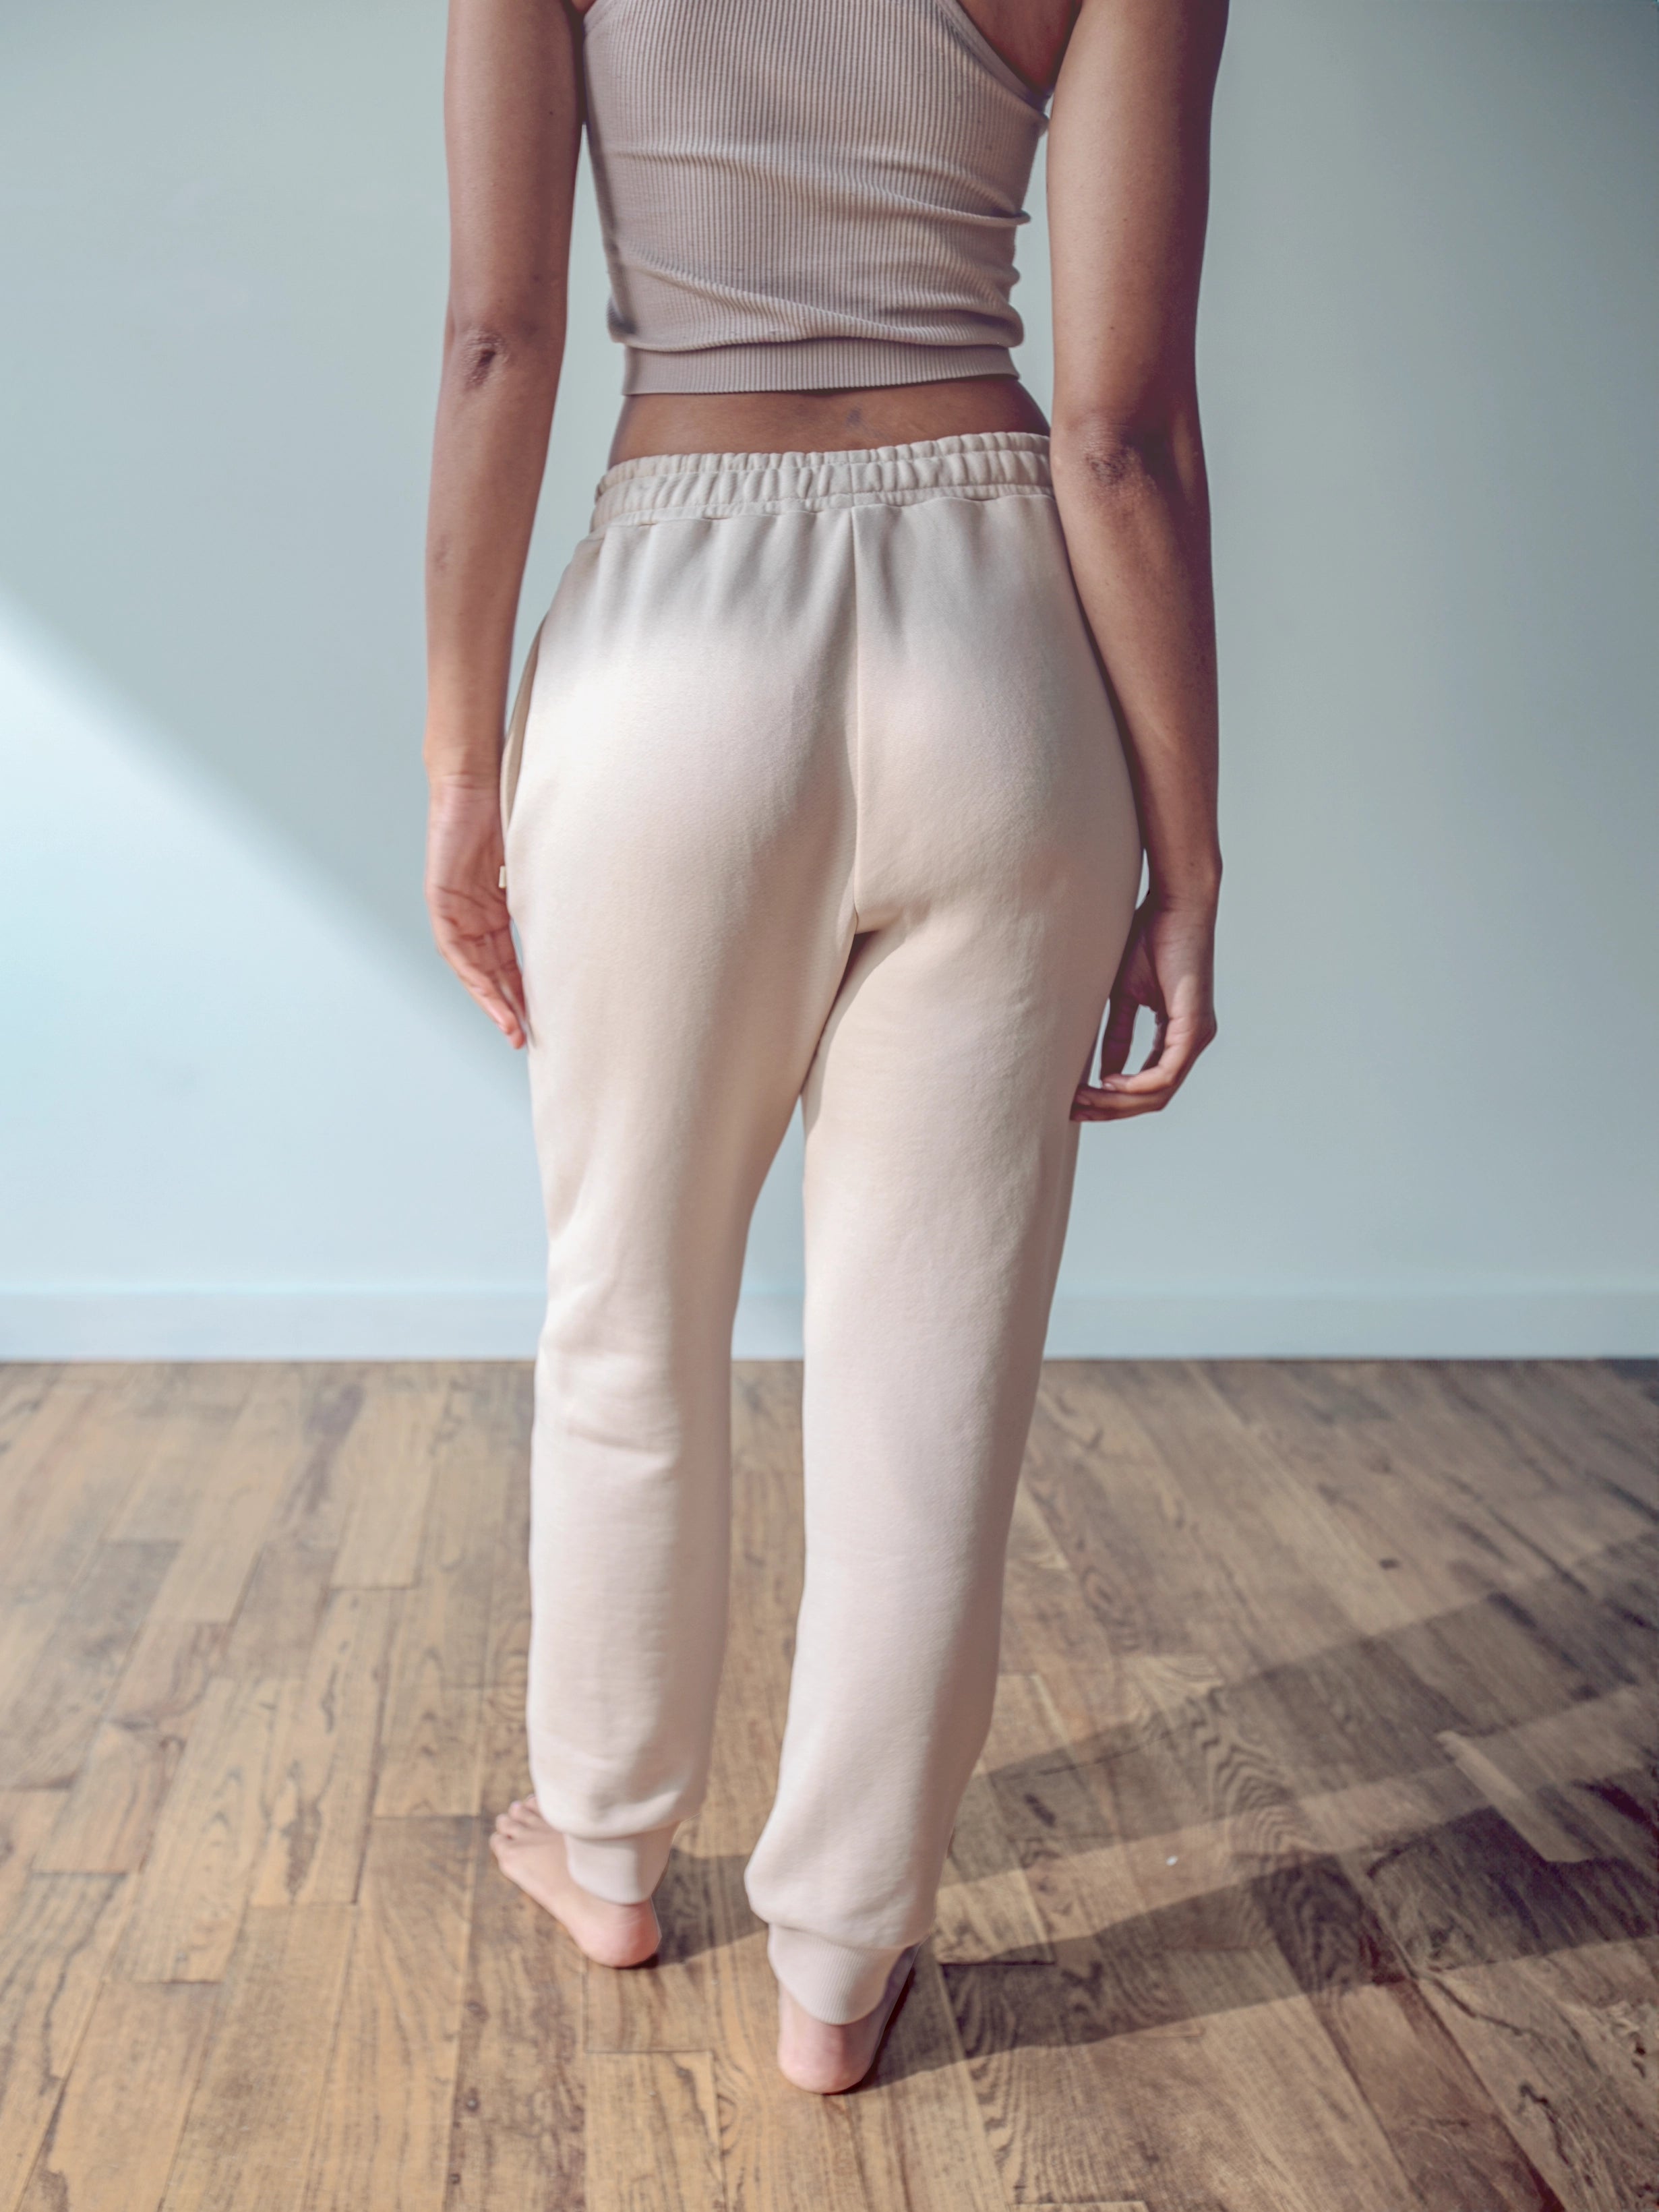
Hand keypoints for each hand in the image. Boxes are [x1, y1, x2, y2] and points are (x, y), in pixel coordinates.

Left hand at [425, 774, 526, 1048]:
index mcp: (496, 908)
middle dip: (508, 1006)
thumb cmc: (509, 811)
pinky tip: (488, 993)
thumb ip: (546, 893)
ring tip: (511, 1026)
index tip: (540, 1019)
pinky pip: (454, 947)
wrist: (475, 778)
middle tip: (526, 1037)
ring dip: (490, 999)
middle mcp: (474, 914)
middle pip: (491, 971)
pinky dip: (471, 972)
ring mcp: (456, 909)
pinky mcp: (441, 899)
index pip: (510, 961)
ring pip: (472, 967)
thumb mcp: (536, 863)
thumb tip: (585, 919)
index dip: (523, 992)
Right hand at [1073, 892, 1216, 1120]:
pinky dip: (1136, 1084)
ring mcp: (1197, 1037)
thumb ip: (1117, 1035)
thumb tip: (1103, 1072)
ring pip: (1159, 1092)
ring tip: (1083, 1098)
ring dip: (1118, 1101)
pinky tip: (1109, 1081)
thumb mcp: (1124, 996)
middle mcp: (1193, 1042)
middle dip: (1111, 1109)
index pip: (1149, 1085)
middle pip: (1153, 1097)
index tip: (1077, 1099)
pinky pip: (1165, 1073)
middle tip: (1074, 1110)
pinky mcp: (1194, 1027)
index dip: (1113, 1099)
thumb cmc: (1150, 939)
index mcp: (1178, 1035)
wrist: (1175, 905)